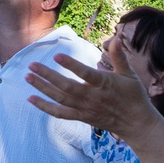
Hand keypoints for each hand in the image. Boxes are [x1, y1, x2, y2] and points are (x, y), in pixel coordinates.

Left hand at [26, 38, 151, 137]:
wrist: (136, 123)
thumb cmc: (133, 95)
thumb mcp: (129, 74)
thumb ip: (119, 56)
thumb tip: (115, 38)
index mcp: (104, 84)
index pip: (85, 74)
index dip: (71, 65)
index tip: (57, 56)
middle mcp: (92, 97)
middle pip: (67, 87)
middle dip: (48, 76)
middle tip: (31, 65)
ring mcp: (85, 109)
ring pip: (60, 99)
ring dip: (43, 88)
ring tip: (27, 77)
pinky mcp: (82, 117)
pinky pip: (61, 114)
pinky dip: (45, 107)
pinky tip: (31, 99)